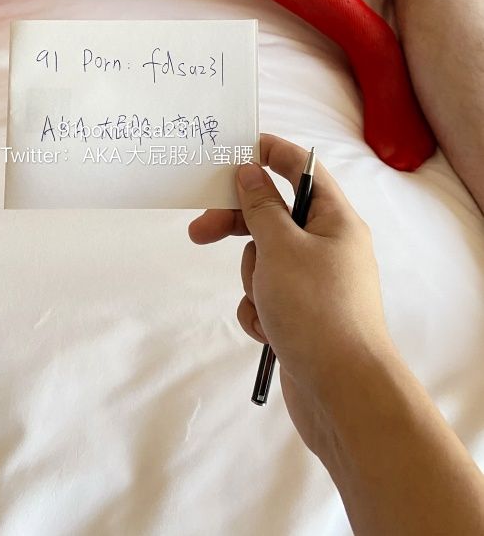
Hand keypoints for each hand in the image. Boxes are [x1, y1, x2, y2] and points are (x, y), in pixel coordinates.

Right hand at [189, 134, 397, 454]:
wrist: (343, 394)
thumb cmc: (316, 309)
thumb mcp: (281, 248)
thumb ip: (260, 206)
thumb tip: (250, 171)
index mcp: (335, 220)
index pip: (302, 170)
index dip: (270, 153)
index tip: (234, 149)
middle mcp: (329, 246)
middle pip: (273, 216)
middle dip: (238, 226)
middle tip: (200, 231)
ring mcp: (315, 283)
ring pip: (264, 260)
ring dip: (253, 279)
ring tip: (266, 303)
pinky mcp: (302, 316)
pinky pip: (266, 297)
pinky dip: (259, 310)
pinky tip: (267, 331)